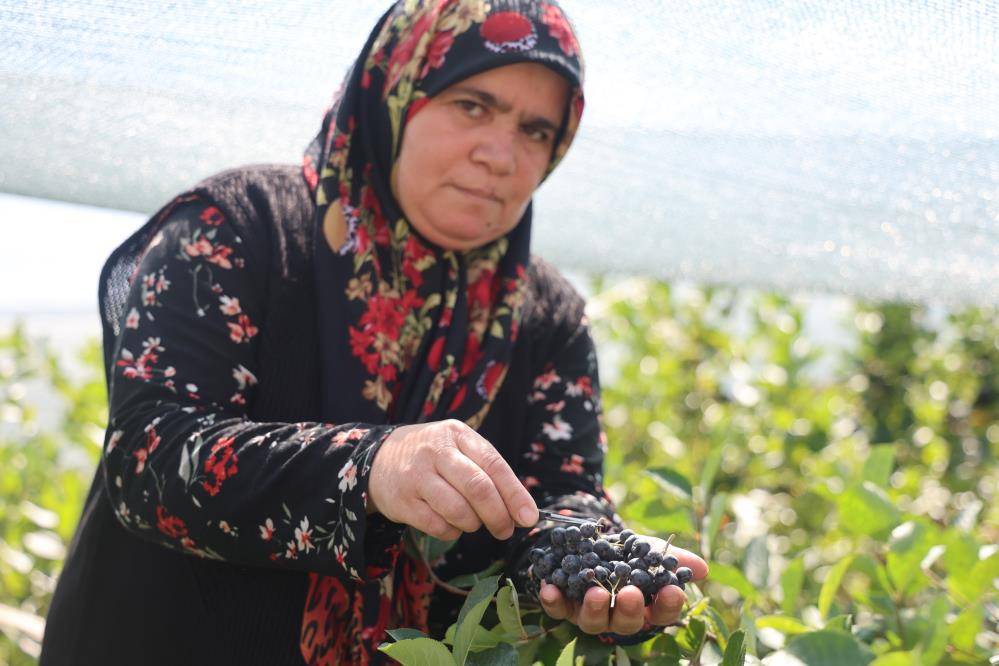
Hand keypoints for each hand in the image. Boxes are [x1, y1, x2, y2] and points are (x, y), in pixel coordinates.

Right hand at [367, 419, 538, 539]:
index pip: (493, 464)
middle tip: (505, 530)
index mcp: (457, 435)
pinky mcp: (402, 502)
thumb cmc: (433, 456)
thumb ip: (488, 472)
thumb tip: (521, 509)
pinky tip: (450, 523)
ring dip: (473, 524)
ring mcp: (416, 477)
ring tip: (473, 522)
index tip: (529, 517)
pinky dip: (452, 531)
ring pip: (458, 510)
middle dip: (498, 515)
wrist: (378, 458)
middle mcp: (436, 452)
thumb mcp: (459, 448)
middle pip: (478, 488)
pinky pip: (438, 526)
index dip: (515, 494)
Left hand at [538, 539, 707, 634]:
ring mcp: (590, 613)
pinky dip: (553, 600)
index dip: (669, 604)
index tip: (674, 590)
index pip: (662, 612)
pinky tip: (549, 587)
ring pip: (592, 621)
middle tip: (630, 594)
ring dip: (593, 608)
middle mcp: (617, 615)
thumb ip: (673, 558)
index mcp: (645, 605)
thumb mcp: (649, 549)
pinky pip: (558, 609)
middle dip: (629, 609)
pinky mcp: (564, 606)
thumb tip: (700, 569)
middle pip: (626, 623)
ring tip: (594, 591)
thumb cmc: (627, 551)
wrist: (590, 544)